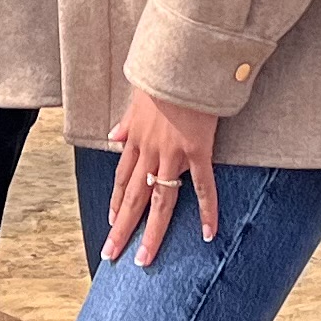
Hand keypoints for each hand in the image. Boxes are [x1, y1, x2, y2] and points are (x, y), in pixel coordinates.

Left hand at [103, 91, 224, 266]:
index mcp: (135, 139)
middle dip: (121, 229)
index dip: (116, 203)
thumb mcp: (137, 98)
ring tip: (144, 260)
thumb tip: (114, 136)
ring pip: (160, 201)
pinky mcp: (197, 151)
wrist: (183, 61)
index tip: (111, 223)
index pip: (121, 179)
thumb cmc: (164, 75)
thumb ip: (127, 121)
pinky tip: (209, 234)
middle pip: (132, 198)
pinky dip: (207, 211)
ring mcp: (172, 154)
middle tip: (111, 255)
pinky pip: (202, 187)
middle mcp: (149, 151)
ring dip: (152, 233)